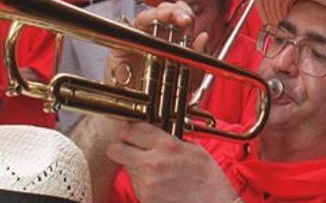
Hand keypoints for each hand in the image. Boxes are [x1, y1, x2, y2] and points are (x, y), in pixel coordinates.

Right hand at [105, 1, 209, 88]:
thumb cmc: (164, 95)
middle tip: (182, 18)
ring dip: (159, 12)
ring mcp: (140, 40)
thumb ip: (198, 59)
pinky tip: (151, 24)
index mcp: (175, 39)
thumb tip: (204, 37)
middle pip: (165, 11)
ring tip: (168, 15)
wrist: (141, 113)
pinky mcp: (123, 45)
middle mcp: (157, 36)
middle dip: (175, 10)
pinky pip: (131, 29)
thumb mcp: (189, 78)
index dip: (186, 14)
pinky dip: (142, 24)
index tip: (190, 20)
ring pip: (147, 15)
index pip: (180, 17)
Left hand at [107, 123, 237, 202]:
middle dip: (121, 148)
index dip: (130, 130)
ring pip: (126, 168)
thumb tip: (151, 134)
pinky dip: (143, 184)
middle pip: (116, 149)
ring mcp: (147, 184)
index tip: (132, 133)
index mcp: (166, 146)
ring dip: (135, 167)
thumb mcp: (193, 149)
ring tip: (157, 172)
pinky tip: (161, 186)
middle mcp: (152, 163)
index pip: (131, 129)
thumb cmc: (209, 180)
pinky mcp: (146, 200)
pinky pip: (135, 186)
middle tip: (130, 149)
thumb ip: (169, 139)